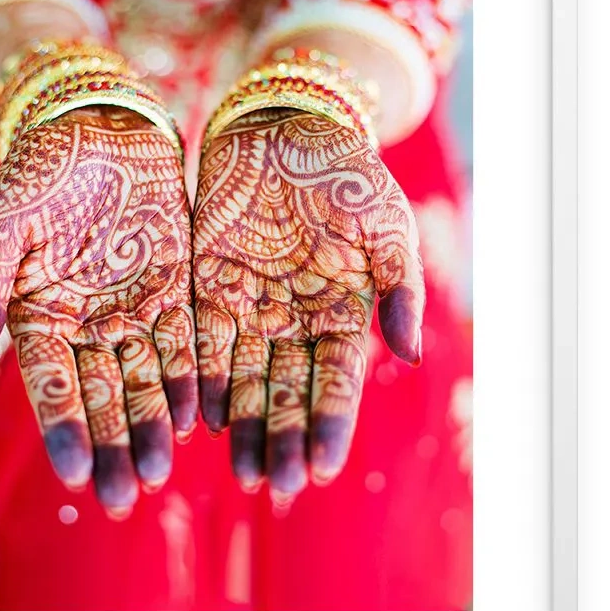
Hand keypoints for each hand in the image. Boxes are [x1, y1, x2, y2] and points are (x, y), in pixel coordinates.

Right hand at [0, 106, 196, 513]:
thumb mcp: (4, 222)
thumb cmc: (41, 170)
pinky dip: (189, 380)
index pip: (50, 384)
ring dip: (149, 427)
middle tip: (121, 497)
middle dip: (110, 447)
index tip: (72, 471)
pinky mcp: (176, 291)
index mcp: (39, 316)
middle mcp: (87, 325)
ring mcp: (133, 311)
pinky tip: (194, 418)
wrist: (101, 127)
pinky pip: (184, 344)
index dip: (63, 427)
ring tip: (157, 474)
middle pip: (100, 397)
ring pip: (143, 381)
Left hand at [192, 109, 424, 500]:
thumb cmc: (346, 172)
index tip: (319, 468)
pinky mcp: (208, 287)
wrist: (287, 124)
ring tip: (237, 471)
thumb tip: (410, 356)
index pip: (337, 383)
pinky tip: (199, 416)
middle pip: (288, 393)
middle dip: (281, 440)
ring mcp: (251, 308)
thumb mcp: (386, 224)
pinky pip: (205, 341)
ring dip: (242, 426)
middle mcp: (296, 323)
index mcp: (344, 314)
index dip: (328, 425)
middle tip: (271, 486)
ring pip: (245, 380)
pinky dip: (202, 378)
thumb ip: (400, 289)